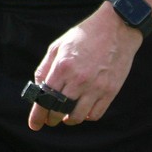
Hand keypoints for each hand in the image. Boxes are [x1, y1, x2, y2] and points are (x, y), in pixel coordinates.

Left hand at [28, 6, 141, 129]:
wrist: (116, 27)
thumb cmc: (85, 35)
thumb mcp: (58, 46)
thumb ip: (45, 68)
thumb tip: (38, 87)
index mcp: (62, 67)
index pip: (45, 98)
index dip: (37, 115)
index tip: (34, 124)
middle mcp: (78, 79)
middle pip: (59, 110)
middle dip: (51, 119)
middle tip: (50, 119)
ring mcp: (96, 86)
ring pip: (77, 116)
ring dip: (69, 120)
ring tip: (66, 116)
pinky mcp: (111, 90)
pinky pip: (96, 114)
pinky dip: (87, 116)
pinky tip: (83, 110)